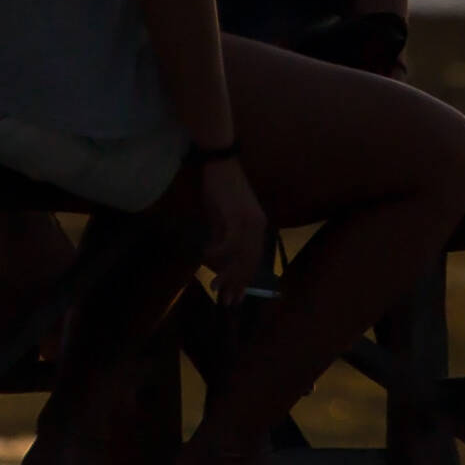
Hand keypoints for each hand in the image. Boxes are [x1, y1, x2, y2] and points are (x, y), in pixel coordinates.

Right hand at [193, 149, 272, 298]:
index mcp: (257, 227)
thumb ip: (222, 238)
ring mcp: (250, 222)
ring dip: (227, 275)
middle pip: (249, 263)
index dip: (244, 281)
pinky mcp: (238, 216)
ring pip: (242, 257)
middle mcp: (258, 227)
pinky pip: (231, 242)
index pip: (253, 261)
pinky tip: (206, 256)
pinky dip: (219, 252)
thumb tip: (216, 261)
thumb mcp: (221, 218)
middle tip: (225, 301)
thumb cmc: (220, 189)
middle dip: (237, 285)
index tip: (234, 298)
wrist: (220, 163)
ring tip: (214, 287)